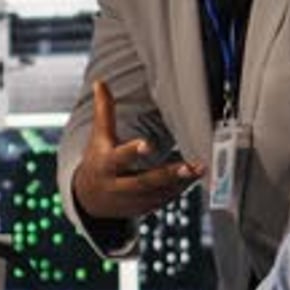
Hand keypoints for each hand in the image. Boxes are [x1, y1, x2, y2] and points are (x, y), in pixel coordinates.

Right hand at [73, 80, 204, 218]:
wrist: (89, 197)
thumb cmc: (98, 159)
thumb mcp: (99, 136)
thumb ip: (104, 110)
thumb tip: (100, 82)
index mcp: (106, 164)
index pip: (119, 158)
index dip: (132, 152)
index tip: (147, 144)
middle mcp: (118, 185)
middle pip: (144, 181)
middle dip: (168, 174)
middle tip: (190, 165)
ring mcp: (131, 200)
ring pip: (158, 193)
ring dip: (180, 182)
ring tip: (200, 168)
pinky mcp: (143, 208)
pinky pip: (163, 200)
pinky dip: (179, 189)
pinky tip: (194, 177)